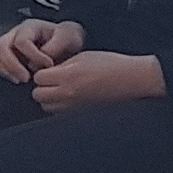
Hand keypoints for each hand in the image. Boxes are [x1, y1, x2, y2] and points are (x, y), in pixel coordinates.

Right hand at [0, 17, 84, 83]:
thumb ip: (55, 46)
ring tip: (20, 80)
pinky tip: (16, 79)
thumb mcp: (69, 37)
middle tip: (26, 79)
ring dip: (5, 69)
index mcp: (29, 27)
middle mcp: (14, 33)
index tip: (49, 65)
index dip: (34, 56)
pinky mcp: (6, 54)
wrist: (66, 43)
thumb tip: (37, 61)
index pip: (22, 41)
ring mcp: (8, 43)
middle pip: (1, 47)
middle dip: (12, 65)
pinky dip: (3, 71)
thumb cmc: (67, 39)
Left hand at [29, 48, 164, 113]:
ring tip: (62, 90)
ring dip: (50, 99)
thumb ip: (62, 66)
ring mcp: (75, 107)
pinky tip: (71, 98)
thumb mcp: (82, 57)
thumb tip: (47, 71)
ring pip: (47, 107)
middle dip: (42, 87)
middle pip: (38, 95)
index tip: (50, 70)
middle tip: (53, 81)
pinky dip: (61, 107)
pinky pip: (61, 114)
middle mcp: (69, 93)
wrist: (133, 79)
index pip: (38, 78)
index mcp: (69, 76)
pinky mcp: (82, 115)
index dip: (42, 72)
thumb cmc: (112, 64)